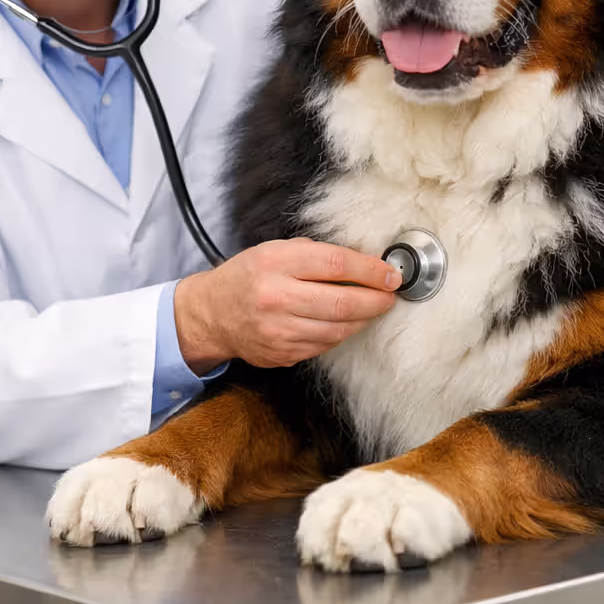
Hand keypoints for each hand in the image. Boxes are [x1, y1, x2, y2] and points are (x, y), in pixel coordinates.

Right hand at [173, 239, 400, 371]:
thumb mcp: (274, 250)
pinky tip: (345, 323)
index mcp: (275, 263)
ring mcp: (278, 330)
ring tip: (373, 308)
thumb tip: (363, 261)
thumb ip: (315, 253)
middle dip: (376, 300)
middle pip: (343, 303)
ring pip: (338, 329)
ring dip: (364, 320)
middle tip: (390, 295)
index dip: (370, 270)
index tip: (390, 274)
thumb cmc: (248, 276)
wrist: (212, 314)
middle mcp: (276, 297)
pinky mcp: (282, 353)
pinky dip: (341, 333)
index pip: (335, 264)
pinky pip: (325, 345)